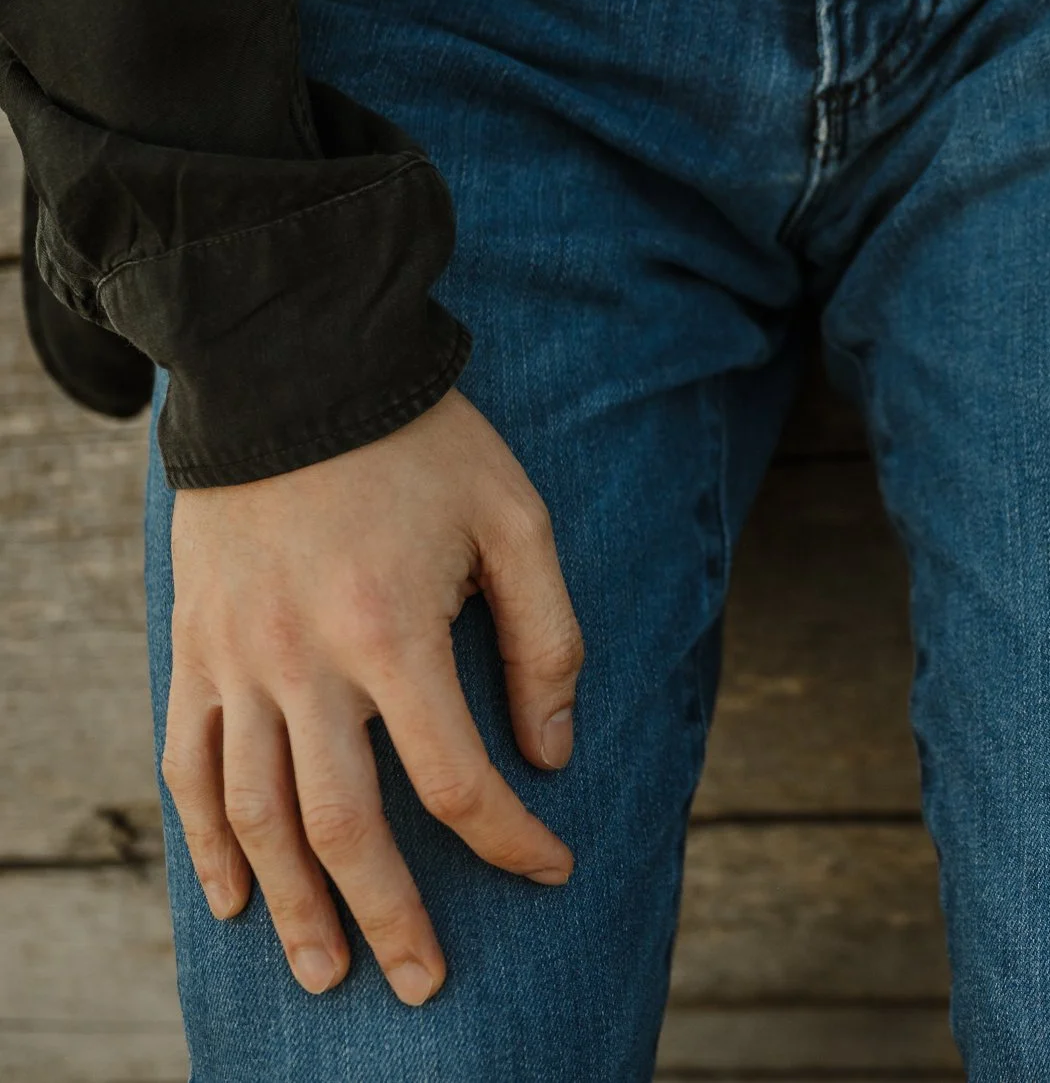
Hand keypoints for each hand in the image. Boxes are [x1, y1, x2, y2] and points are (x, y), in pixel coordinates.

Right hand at [160, 389, 581, 1004]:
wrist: (291, 370)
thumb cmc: (422, 442)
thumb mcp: (516, 518)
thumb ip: (547, 636)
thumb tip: (553, 748)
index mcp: (393, 632)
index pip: (457, 778)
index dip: (509, 839)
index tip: (552, 867)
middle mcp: (303, 663)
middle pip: (344, 827)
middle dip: (390, 916)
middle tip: (422, 984)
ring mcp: (236, 663)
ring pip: (257, 817)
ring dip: (294, 905)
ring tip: (329, 971)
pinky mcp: (194, 652)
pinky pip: (189, 770)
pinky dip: (207, 845)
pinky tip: (233, 901)